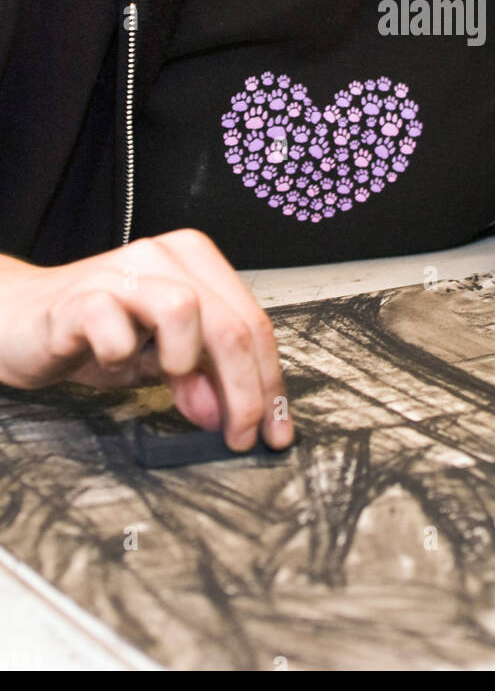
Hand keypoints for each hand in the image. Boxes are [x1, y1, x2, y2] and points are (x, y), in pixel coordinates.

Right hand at [0, 229, 293, 450]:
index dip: (269, 382)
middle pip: (230, 324)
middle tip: (237, 434)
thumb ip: (203, 377)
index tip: (272, 429)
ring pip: (185, 308)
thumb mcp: (163, 358)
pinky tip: (114, 358)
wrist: (19, 321)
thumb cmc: (96, 333)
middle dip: (244, 390)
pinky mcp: (80, 296)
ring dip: (187, 361)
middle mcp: (165, 256)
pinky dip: (122, 352)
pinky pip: (115, 325)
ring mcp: (123, 271)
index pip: (253, 323)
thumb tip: (233, 413)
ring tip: (169, 378)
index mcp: (196, 262)